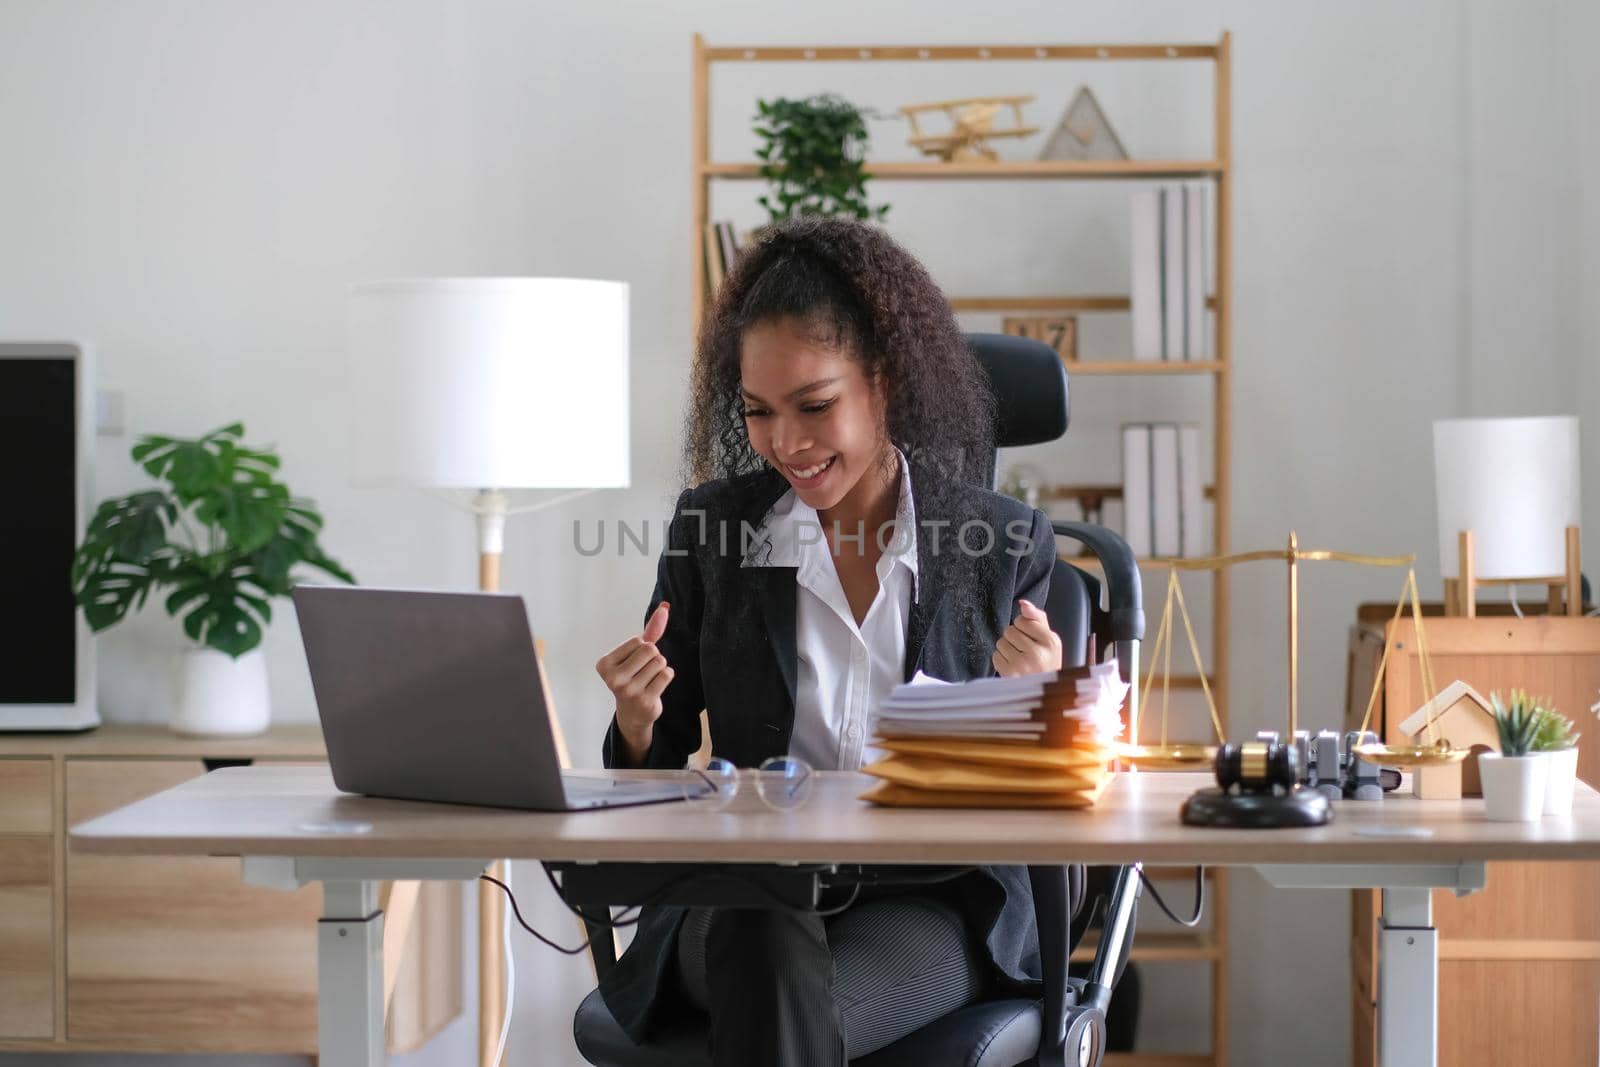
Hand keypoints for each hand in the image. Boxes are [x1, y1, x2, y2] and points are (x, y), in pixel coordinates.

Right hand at [595, 602, 673, 757]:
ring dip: (660, 667)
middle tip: (643, 671)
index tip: (633, 664)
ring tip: (649, 679)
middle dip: (653, 657)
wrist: (633, 712)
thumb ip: (651, 630)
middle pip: (650, 650)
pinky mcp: (645, 701)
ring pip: (660, 662)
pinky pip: (667, 674)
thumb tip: (665, 606)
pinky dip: (666, 676)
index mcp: (604, 664)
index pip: (638, 641)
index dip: (642, 649)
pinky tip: (656, 686)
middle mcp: (613, 679)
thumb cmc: (634, 675)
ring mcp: (629, 692)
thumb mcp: (637, 652)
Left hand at [992, 598, 1061, 676]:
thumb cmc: (1046, 662)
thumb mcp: (1049, 640)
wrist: (1044, 691)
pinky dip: (1001, 660)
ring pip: (1001, 642)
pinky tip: (1013, 667)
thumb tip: (1023, 603)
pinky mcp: (1009, 674)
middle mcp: (1038, 653)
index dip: (1023, 627)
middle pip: (1010, 630)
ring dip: (1007, 649)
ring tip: (1019, 659)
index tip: (1031, 638)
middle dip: (1014, 638)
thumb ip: (1037, 618)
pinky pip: (996, 656)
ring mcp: (1023, 664)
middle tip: (1024, 651)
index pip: (1023, 620)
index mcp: (1051, 642)